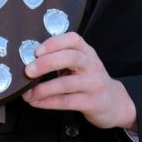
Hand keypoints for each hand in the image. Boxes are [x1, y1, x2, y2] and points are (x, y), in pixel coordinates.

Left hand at [22, 32, 136, 130]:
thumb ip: (61, 58)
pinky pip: (67, 101)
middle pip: (70, 58)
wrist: (115, 103)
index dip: (53, 43)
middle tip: (28, 71)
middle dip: (46, 63)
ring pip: (67, 83)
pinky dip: (49, 102)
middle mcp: (92, 65)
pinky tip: (37, 102)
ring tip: (27, 93)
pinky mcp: (93, 102)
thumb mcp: (81, 64)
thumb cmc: (89, 80)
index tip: (36, 51)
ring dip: (43, 89)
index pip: (73, 39)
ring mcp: (94, 84)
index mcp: (87, 52)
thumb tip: (29, 61)